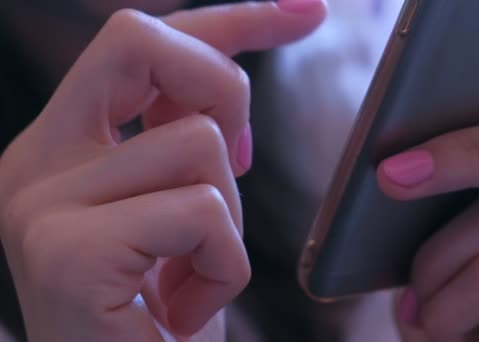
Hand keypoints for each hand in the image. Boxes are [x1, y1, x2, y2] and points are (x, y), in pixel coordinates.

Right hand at [0, 1, 325, 340]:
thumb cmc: (162, 319)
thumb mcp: (184, 212)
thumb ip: (186, 141)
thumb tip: (225, 90)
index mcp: (60, 148)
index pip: (140, 45)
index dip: (229, 20)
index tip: (306, 12)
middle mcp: (34, 164)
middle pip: (141, 43)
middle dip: (223, 88)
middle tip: (240, 164)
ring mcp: (41, 206)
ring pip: (197, 142)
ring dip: (227, 223)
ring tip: (192, 278)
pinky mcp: (68, 254)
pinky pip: (201, 211)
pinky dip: (224, 268)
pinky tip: (184, 311)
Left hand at [377, 100, 478, 340]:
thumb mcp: (465, 247)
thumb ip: (458, 202)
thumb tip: (407, 164)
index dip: (473, 130)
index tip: (405, 147)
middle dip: (462, 153)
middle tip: (391, 177)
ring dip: (439, 259)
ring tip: (415, 302)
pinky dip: (450, 303)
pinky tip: (438, 326)